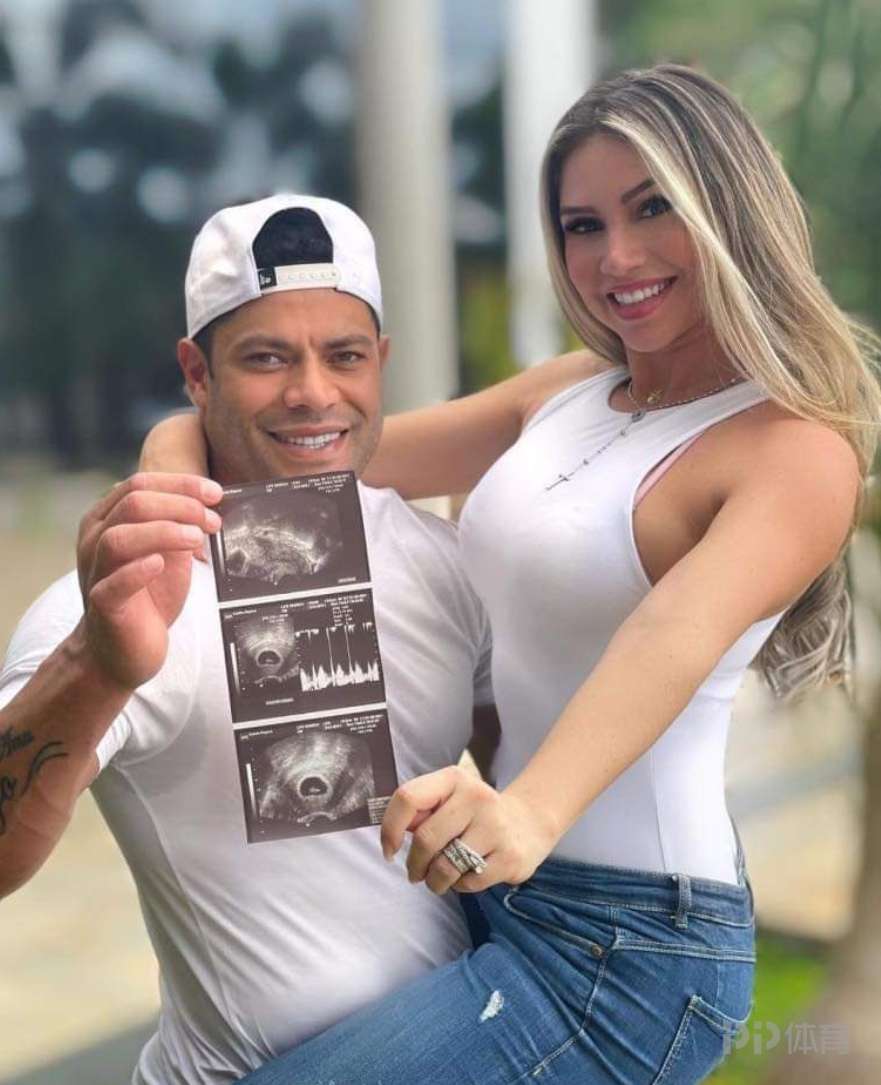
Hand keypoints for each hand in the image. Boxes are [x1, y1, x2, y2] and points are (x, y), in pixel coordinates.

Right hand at [76, 472, 222, 689]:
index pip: (140, 484)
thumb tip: (209, 502)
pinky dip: (138, 569)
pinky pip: (114, 583)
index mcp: (107, 519)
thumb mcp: (169, 552)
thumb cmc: (147, 596)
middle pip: (133, 502)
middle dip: (180, 505)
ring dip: (163, 531)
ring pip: (118, 537)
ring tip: (196, 538)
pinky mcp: (102, 604)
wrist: (123, 649)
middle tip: (212, 521)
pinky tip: (160, 563)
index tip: (216, 493)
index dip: (181, 484)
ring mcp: (95, 571)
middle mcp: (94, 539)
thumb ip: (180, 526)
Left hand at [380, 765, 558, 894]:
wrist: (527, 823)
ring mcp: (495, 825)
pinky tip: (467, 874)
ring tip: (437, 880)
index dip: (390, 828)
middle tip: (416, 873)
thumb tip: (392, 835)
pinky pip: (468, 883)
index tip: (390, 850)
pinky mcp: (509, 856)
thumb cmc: (472, 814)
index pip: (408, 798)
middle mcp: (476, 796)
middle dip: (414, 864)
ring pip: (445, 866)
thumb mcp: (448, 800)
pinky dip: (460, 886)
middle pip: (426, 839)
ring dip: (434, 881)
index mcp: (453, 778)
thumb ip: (419, 811)